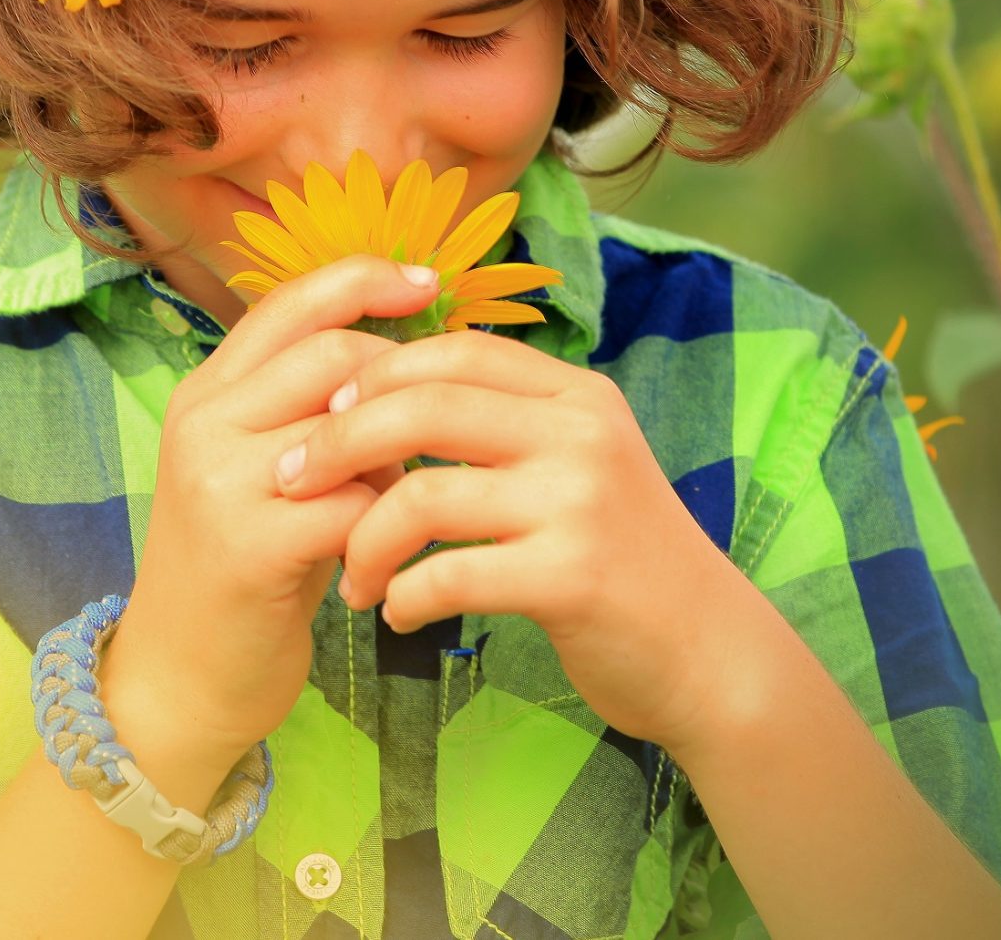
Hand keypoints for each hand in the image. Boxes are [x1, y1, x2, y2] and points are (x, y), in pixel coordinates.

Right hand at [106, 254, 436, 761]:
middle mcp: (203, 422)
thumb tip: (409, 353)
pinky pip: (355, 503)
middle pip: (333, 353)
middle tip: (423, 438)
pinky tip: (383, 553)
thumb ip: (311, 408)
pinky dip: (389, 522)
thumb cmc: (246, 567)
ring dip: (399, 457)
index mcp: (206, 391)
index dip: (366, 279)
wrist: (181, 678)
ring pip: (350, 424)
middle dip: (400, 386)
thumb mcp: (263, 468)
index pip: (292, 301)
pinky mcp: (248, 546)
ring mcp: (218, 481)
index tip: (429, 282)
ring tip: (398, 498)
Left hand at [270, 329, 760, 753]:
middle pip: (425, 404)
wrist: (710, 651)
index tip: (322, 410)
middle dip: (338, 442)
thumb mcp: (581, 464)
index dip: (377, 370)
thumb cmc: (624, 560)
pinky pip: (450, 575)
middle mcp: (581, 433)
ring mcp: (579, 502)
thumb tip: (394, 391)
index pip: (457, 348)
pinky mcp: (572, 576)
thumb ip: (510, 424)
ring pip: (424, 493)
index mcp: (577, 395)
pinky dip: (404, 596)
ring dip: (362, 540)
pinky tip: (397, 615)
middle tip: (290, 482)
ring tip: (348, 579)